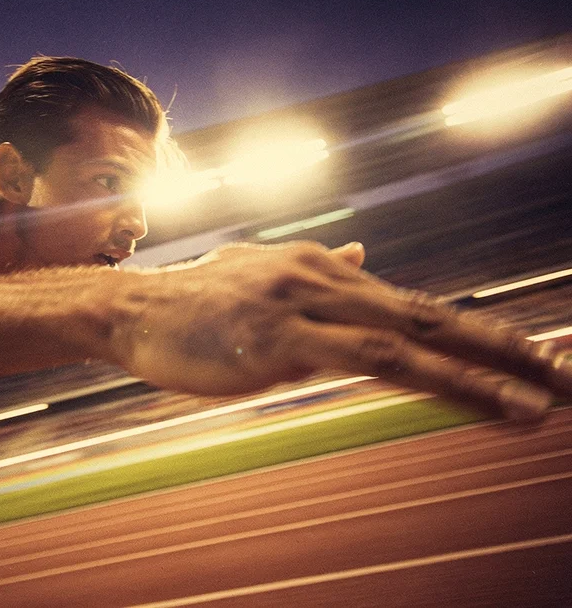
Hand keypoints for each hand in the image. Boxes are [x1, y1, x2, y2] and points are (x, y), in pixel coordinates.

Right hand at [114, 241, 571, 421]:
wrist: (133, 309)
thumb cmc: (194, 307)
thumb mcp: (263, 278)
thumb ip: (324, 272)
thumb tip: (367, 257)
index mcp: (322, 271)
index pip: (411, 302)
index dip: (471, 331)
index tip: (526, 355)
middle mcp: (325, 279)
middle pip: (429, 312)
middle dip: (503, 346)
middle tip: (566, 373)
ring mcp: (306, 305)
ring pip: (414, 336)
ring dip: (488, 369)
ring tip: (547, 396)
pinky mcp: (284, 341)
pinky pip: (377, 361)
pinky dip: (442, 380)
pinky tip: (486, 403)